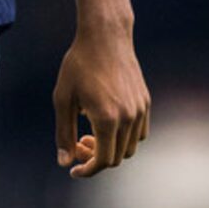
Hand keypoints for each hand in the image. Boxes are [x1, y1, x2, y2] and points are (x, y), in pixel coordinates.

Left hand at [54, 23, 149, 178]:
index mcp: (107, 119)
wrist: (105, 37)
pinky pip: (140, 132)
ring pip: (130, 147)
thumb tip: (65, 162)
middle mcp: (128, 117)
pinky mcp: (145, 101)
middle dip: (95, 158)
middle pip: (117, 158)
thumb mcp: (63, 99)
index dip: (88, 170)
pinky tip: (107, 123)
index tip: (74, 170)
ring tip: (90, 133)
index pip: (103, 161)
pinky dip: (124, 137)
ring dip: (111, 148)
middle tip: (78, 143)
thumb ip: (64, 133)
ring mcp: (140, 110)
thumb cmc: (78, 66)